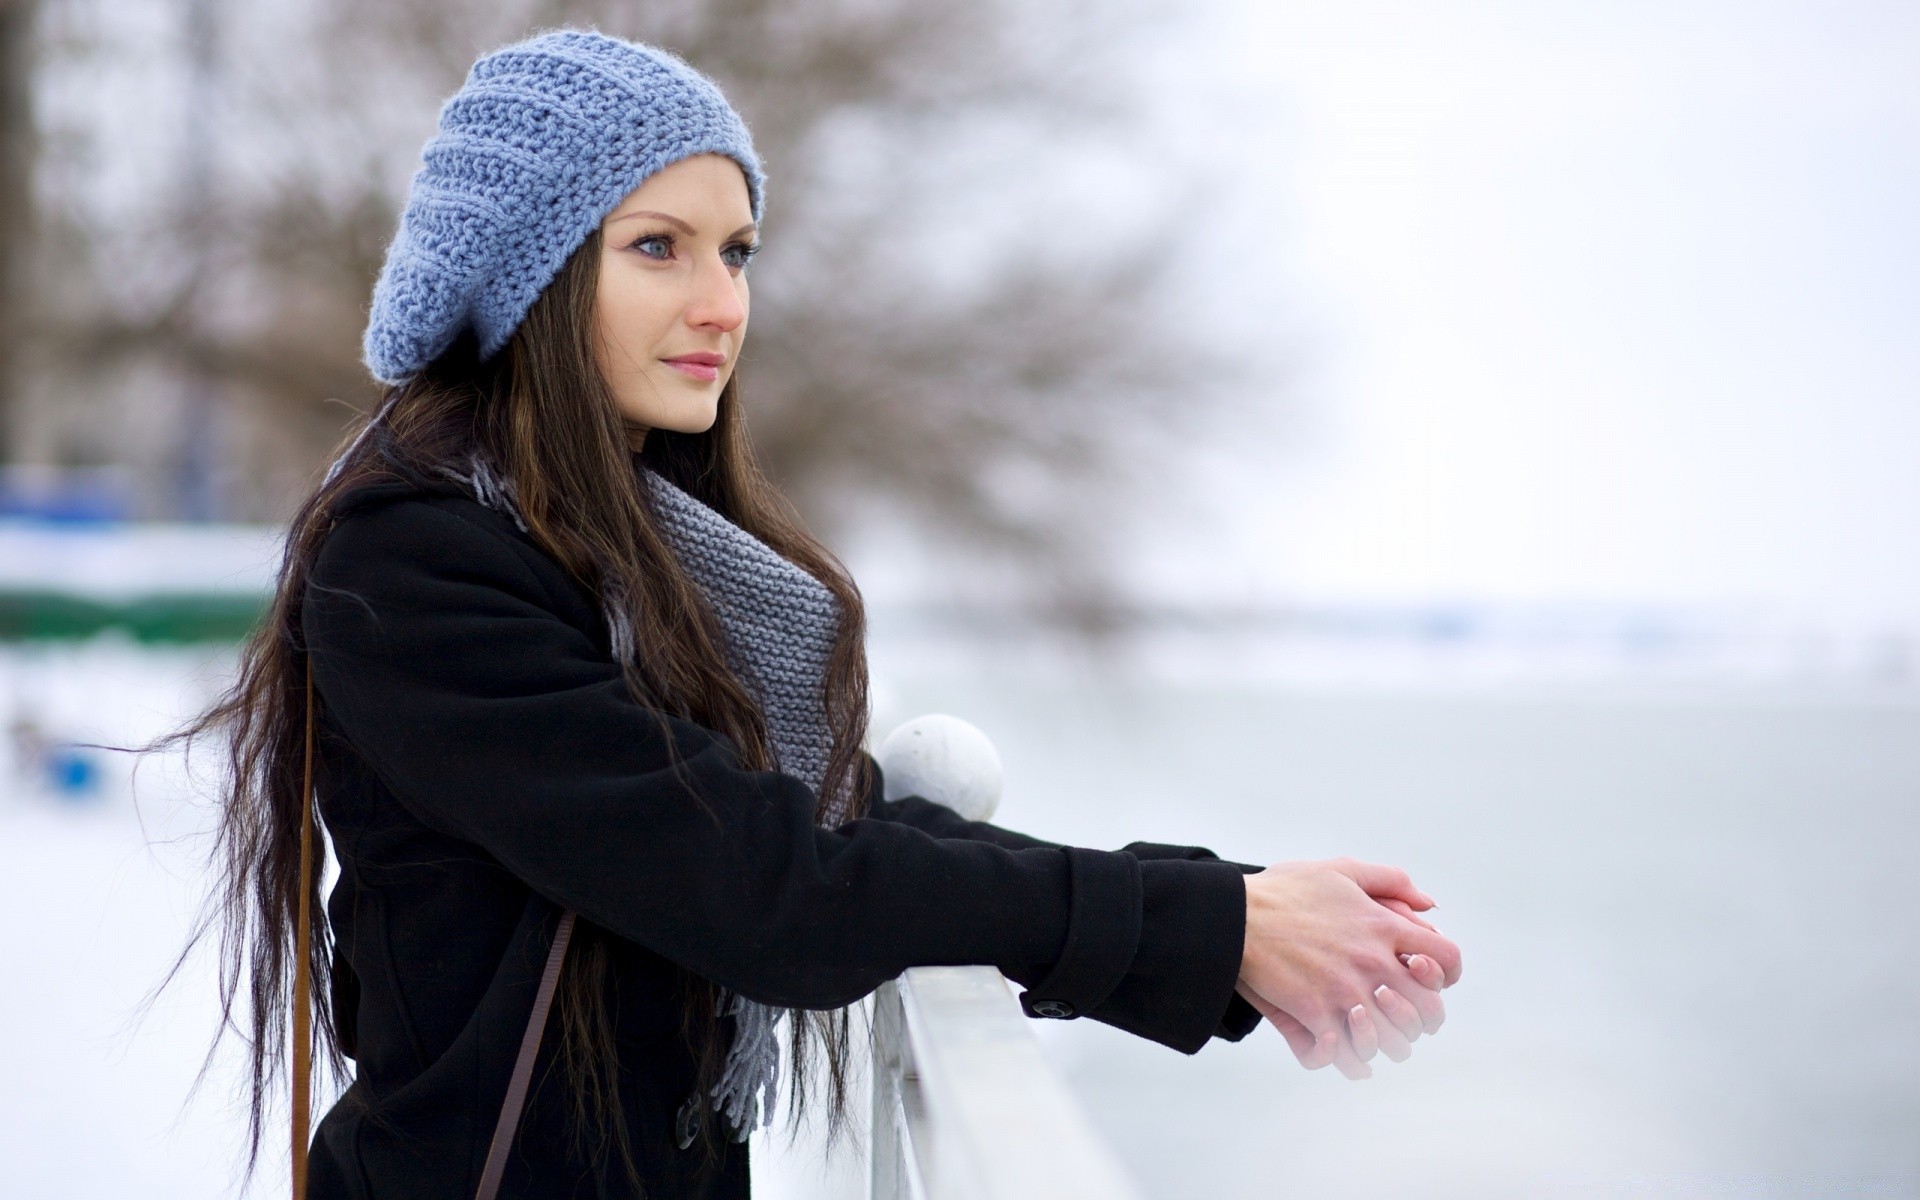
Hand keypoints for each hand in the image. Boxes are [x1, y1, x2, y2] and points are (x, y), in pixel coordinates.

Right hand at [1236, 857, 1461, 1078]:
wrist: (1233, 917)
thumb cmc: (1284, 892)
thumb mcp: (1340, 870)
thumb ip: (1391, 881)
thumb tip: (1431, 905)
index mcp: (1383, 927)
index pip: (1447, 960)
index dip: (1446, 975)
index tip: (1428, 978)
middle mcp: (1373, 962)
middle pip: (1430, 1012)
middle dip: (1421, 1018)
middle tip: (1400, 1014)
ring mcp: (1346, 991)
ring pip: (1395, 1042)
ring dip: (1386, 1042)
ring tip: (1369, 1034)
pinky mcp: (1316, 1014)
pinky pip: (1350, 1056)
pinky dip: (1348, 1059)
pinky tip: (1338, 1047)